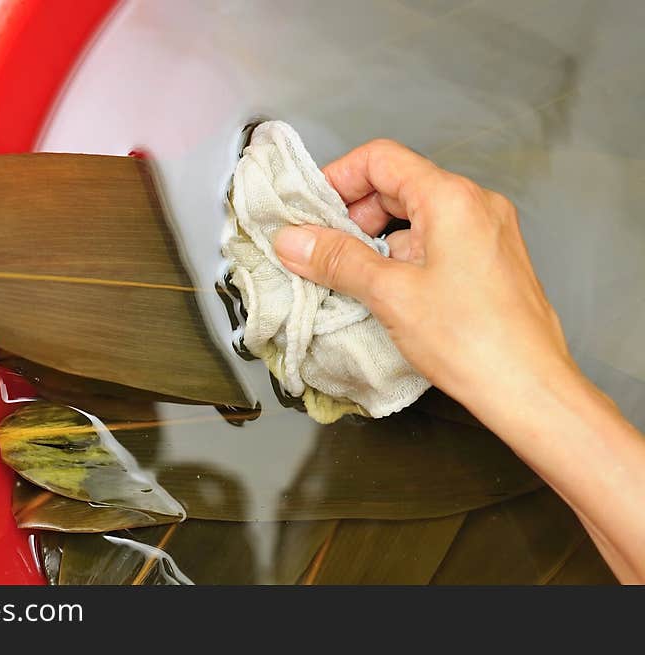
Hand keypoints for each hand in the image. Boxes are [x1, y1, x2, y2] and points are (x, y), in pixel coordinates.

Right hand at [274, 139, 644, 582]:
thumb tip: (294, 240)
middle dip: (353, 214)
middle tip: (322, 248)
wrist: (528, 388)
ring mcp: (486, 233)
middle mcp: (475, 206)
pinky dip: (402, 256)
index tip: (309, 210)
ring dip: (375, 239)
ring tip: (349, 275)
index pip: (381, 160)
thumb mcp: (390, 294)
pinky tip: (384, 290)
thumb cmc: (473, 341)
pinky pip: (436, 241)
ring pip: (416, 216)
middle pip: (397, 185)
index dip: (337, 179)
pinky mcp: (489, 262)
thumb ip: (337, 260)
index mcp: (452, 199)